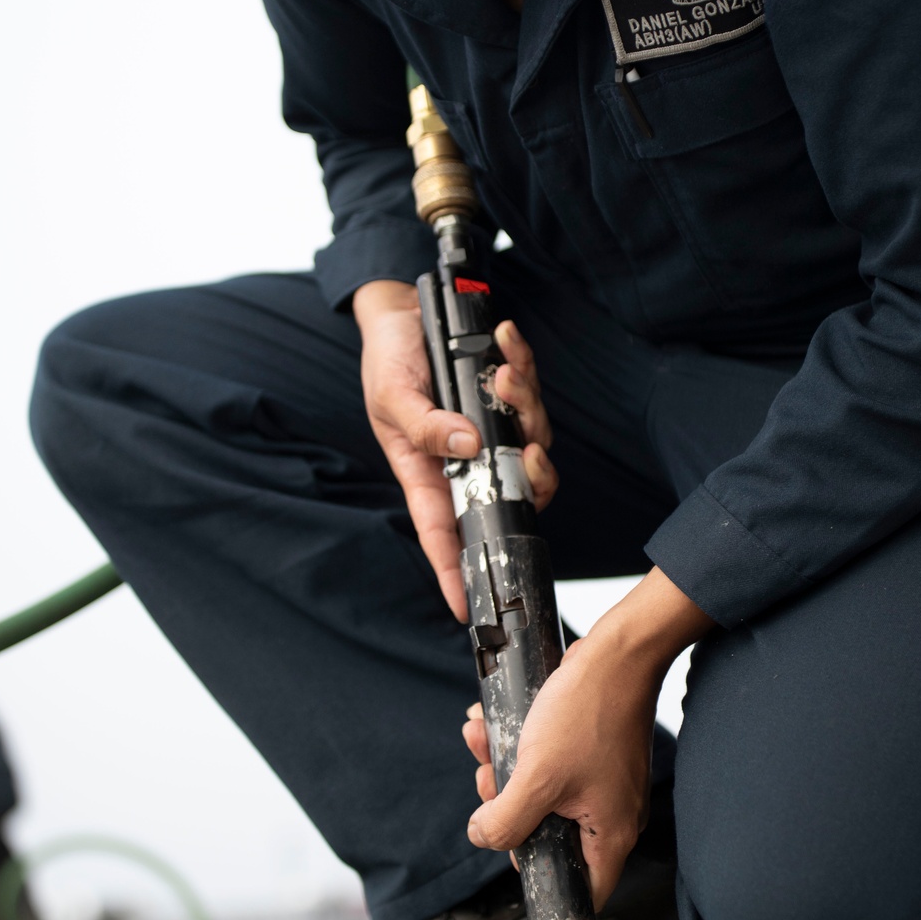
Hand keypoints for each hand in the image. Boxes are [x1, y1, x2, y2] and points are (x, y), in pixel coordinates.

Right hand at [352, 280, 557, 618]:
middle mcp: (466, 457)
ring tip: (502, 369)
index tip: (468, 607)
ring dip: (525, 402)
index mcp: (429, 471)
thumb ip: (426, 425)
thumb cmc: (388, 360)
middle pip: (516, 489)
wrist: (402, 312)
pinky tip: (506, 340)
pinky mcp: (505, 395)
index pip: (444, 532)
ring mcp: (490, 427)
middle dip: (532, 471)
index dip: (455, 571)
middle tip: (526, 446)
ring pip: (532, 438)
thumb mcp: (392, 395)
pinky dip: (525, 364)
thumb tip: (469, 446)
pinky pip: (531, 391)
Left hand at [462, 568, 715, 907]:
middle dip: (506, 808)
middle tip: (488, 783)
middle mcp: (610, 813)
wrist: (616, 652)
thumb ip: (507, 819)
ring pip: (541, 794)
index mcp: (610, 834)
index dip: (542, 882)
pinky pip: (547, 763)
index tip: (513, 856)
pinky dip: (519, 747)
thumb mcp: (538, 775)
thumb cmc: (590, 711)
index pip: (582, 892)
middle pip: (549, 837)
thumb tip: (483, 837)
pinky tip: (490, 724)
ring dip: (503, 769)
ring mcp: (601, 781)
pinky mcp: (591, 752)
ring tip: (481, 740)